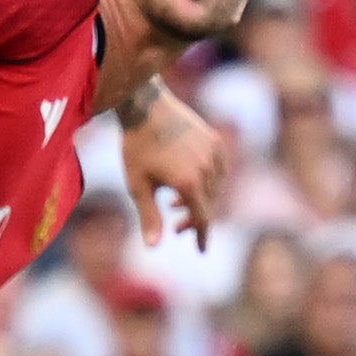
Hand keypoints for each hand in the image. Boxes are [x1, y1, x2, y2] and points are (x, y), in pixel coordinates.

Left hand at [120, 87, 232, 249]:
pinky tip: (193, 181)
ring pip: (215, 187)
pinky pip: (220, 168)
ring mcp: (212, 153)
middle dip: (194, 219)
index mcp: (187, 183)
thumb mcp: (138, 185)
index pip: (202, 218)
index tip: (201, 250)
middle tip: (176, 226)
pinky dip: (210, 180)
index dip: (201, 236)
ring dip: (200, 199)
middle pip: (209, 204)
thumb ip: (149, 216)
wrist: (145, 106)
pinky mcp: (214, 140)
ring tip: (175, 202)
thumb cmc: (136, 147)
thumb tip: (153, 247)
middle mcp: (205, 169)